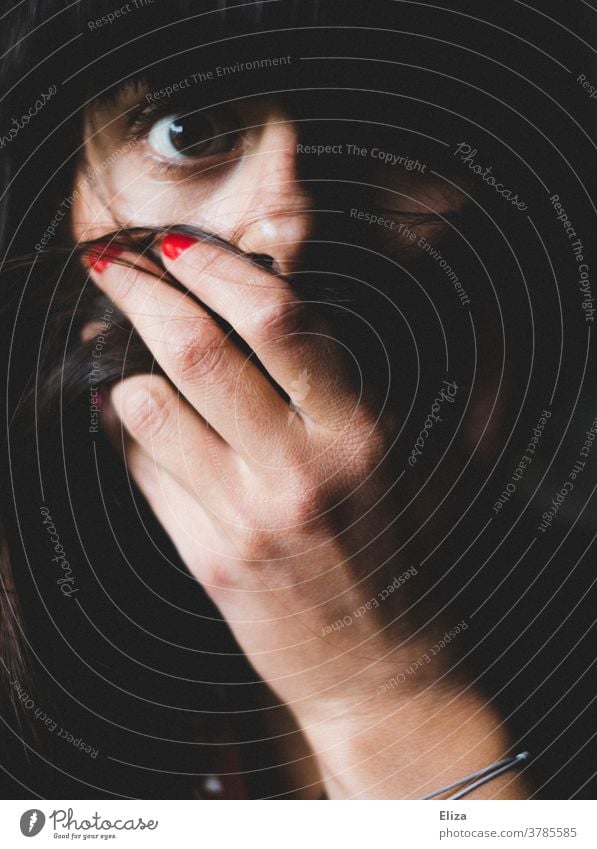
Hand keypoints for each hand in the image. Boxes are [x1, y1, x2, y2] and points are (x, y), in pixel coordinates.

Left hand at [89, 235, 529, 799]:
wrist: (379, 664)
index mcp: (356, 432)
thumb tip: (234, 321)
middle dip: (141, 293)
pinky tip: (137, 423)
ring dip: (126, 371)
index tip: (174, 244)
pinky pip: (146, 473)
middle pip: (198, 351)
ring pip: (149, 408)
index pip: (277, 321)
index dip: (215, 267)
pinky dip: (130, 434)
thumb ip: (318, 389)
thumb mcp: (379, 457)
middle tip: (110, 264)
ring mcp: (248, 518)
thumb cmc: (386, 551)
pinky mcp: (210, 560)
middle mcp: (301, 470)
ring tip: (125, 361)